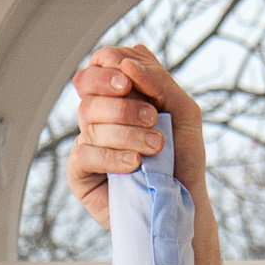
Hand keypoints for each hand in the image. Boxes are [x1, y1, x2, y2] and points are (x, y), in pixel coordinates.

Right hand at [65, 45, 207, 230]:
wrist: (183, 201)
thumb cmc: (183, 156)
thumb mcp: (183, 111)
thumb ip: (159, 82)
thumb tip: (126, 65)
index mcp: (121, 93)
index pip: (101, 63)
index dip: (108, 67)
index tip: (129, 83)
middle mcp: (101, 114)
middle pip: (89, 90)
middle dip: (121, 104)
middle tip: (152, 118)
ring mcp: (88, 142)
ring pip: (89, 120)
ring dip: (126, 132)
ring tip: (156, 147)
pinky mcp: (80, 172)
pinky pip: (85, 153)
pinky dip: (112, 156)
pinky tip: (135, 164)